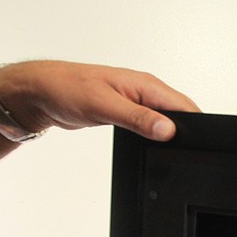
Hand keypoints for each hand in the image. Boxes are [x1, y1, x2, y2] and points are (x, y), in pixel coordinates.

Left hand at [0, 61, 199, 140]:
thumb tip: (167, 129)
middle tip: (180, 152)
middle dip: (185, 132)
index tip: (195, 145)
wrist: (40, 92)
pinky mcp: (127, 112)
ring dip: (168, 135)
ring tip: (166, 150)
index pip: (184, 106)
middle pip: (180, 114)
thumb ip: (137, 118)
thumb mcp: (103, 105)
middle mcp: (145, 91)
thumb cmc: (66, 88)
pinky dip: (153, 135)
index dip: (195, 126)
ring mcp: (137, 101)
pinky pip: (150, 124)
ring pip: (165, 121)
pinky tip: (149, 144)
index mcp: (145, 84)